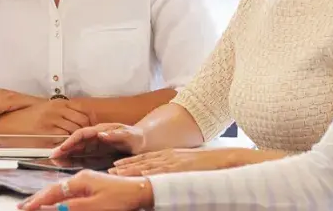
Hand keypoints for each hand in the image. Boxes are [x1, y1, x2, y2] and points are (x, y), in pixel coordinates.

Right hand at [0, 99, 94, 136]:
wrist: (10, 123)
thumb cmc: (28, 118)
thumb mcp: (47, 109)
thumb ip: (63, 112)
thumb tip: (80, 119)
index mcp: (58, 103)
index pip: (83, 112)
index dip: (90, 123)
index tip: (92, 129)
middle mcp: (57, 110)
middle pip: (81, 122)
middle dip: (86, 132)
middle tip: (87, 140)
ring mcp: (52, 121)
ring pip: (74, 131)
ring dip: (77, 139)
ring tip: (77, 144)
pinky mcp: (46, 132)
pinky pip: (63, 139)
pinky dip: (67, 144)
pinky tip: (66, 146)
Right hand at [18, 170, 153, 210]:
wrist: (141, 191)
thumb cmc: (121, 199)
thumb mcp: (94, 207)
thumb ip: (71, 207)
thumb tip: (49, 209)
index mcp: (80, 181)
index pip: (52, 192)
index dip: (37, 202)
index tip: (24, 209)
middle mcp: (81, 178)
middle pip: (54, 190)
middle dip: (37, 199)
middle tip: (23, 207)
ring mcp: (87, 181)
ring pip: (61, 191)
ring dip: (47, 199)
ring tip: (34, 205)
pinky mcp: (93, 186)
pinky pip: (70, 192)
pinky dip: (59, 198)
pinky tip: (57, 203)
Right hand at [52, 123, 145, 157]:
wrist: (144, 144)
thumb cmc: (137, 137)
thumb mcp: (130, 135)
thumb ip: (116, 134)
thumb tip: (101, 134)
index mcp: (101, 130)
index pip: (82, 134)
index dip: (71, 140)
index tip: (63, 147)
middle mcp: (95, 138)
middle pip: (76, 142)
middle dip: (64, 148)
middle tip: (52, 156)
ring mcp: (95, 147)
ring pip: (76, 151)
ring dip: (65, 155)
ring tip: (54, 161)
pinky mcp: (96, 156)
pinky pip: (82, 158)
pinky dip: (72, 161)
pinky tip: (64, 164)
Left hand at [109, 147, 246, 176]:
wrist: (223, 158)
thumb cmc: (207, 164)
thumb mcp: (186, 162)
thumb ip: (174, 166)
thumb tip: (165, 177)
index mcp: (169, 155)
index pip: (145, 159)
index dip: (129, 162)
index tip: (115, 166)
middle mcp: (168, 157)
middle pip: (142, 162)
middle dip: (124, 166)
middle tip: (109, 171)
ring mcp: (173, 162)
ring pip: (147, 166)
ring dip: (130, 169)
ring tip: (115, 172)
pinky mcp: (179, 167)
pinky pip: (161, 171)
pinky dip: (148, 172)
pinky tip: (139, 175)